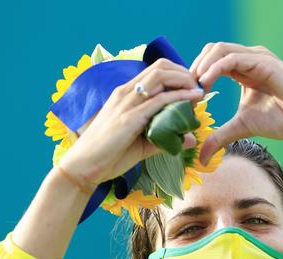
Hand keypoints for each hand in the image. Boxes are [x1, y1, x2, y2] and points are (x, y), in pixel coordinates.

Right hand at [59, 58, 204, 187]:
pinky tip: (193, 99)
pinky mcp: (129, 118)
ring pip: (161, 77)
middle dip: (184, 73)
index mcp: (124, 95)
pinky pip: (159, 100)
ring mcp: (126, 103)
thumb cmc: (108, 156)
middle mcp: (124, 93)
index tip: (191, 88)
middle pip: (160, 67)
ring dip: (184, 80)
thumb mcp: (141, 145)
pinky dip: (179, 97)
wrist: (83, 168)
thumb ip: (165, 139)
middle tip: (198, 87)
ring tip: (199, 91)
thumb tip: (191, 139)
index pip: (154, 71)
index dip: (177, 74)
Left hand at [190, 42, 282, 164]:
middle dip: (194, 68)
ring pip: (219, 50)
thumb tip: (201, 157)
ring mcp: (256, 57)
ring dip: (201, 67)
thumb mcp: (241, 128)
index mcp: (242, 69)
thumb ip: (220, 137)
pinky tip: (206, 85)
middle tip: (186, 90)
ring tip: (194, 88)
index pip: (210, 61)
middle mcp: (248, 58)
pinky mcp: (263, 61)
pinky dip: (214, 69)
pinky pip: (232, 58)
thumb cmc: (281, 120)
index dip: (195, 75)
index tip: (185, 96)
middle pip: (211, 50)